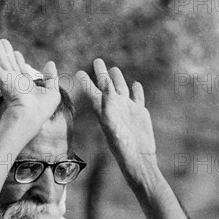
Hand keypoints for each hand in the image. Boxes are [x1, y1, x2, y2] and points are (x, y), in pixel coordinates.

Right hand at [0, 38, 60, 132]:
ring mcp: (6, 80)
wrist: (29, 114)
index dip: (18, 61)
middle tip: (3, 41)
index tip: (16, 53)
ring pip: (1, 61)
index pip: (20, 71)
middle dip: (6, 52)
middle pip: (9, 64)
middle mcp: (15, 82)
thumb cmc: (42, 109)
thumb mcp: (52, 92)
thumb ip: (51, 77)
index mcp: (26, 86)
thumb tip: (50, 63)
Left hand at [76, 60, 156, 180]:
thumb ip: (107, 107)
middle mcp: (114, 109)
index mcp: (104, 112)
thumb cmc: (122, 146)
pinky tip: (136, 84)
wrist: (139, 158)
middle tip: (97, 60)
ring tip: (114, 69)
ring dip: (118, 80)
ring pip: (122, 90)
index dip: (86, 82)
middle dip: (102, 74)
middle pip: (107, 87)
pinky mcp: (140, 114)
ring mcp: (128, 111)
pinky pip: (138, 99)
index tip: (79, 71)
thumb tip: (103, 88)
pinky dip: (137, 91)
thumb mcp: (112, 125)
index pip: (93, 93)